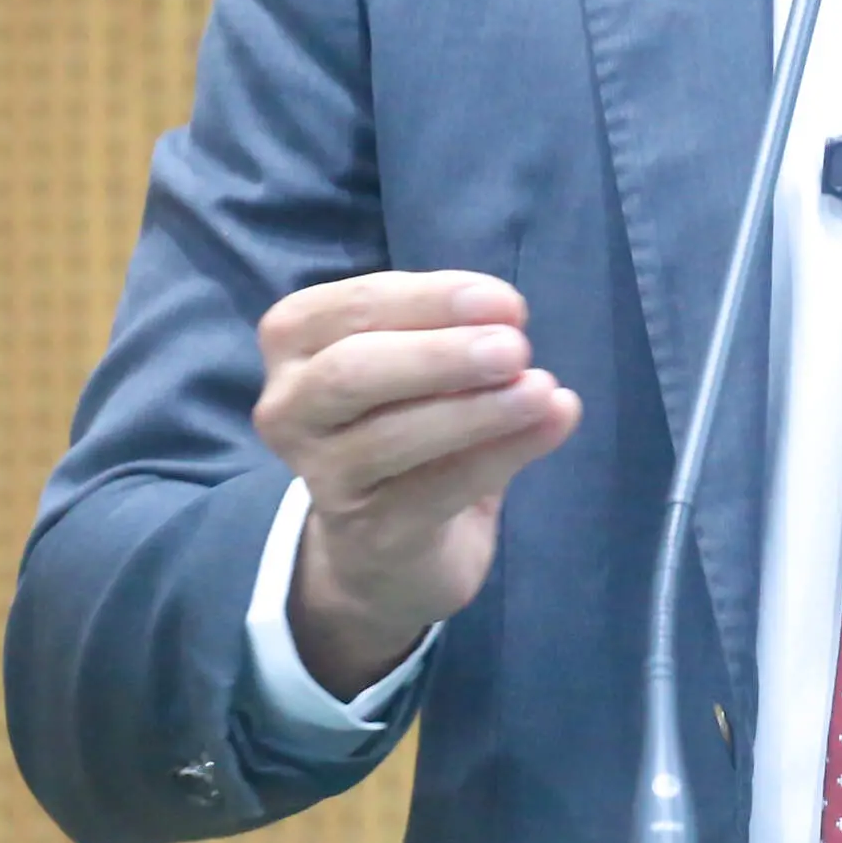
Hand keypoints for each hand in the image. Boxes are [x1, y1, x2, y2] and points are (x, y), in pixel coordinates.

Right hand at [253, 270, 582, 697]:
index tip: (508, 303)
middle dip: (441, 355)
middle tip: (517, 348)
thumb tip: (509, 316)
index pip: (358, 305)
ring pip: (389, 437)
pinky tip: (552, 425)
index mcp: (296, 339)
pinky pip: (436, 490)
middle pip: (353, 370)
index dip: (434, 299)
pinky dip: (501, 454)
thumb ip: (451, 332)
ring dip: (475, 410)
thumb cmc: (402, 417)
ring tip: (542, 390)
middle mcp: (289, 406)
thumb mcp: (415, 359)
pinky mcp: (368, 534)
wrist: (384, 544)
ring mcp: (322, 475)